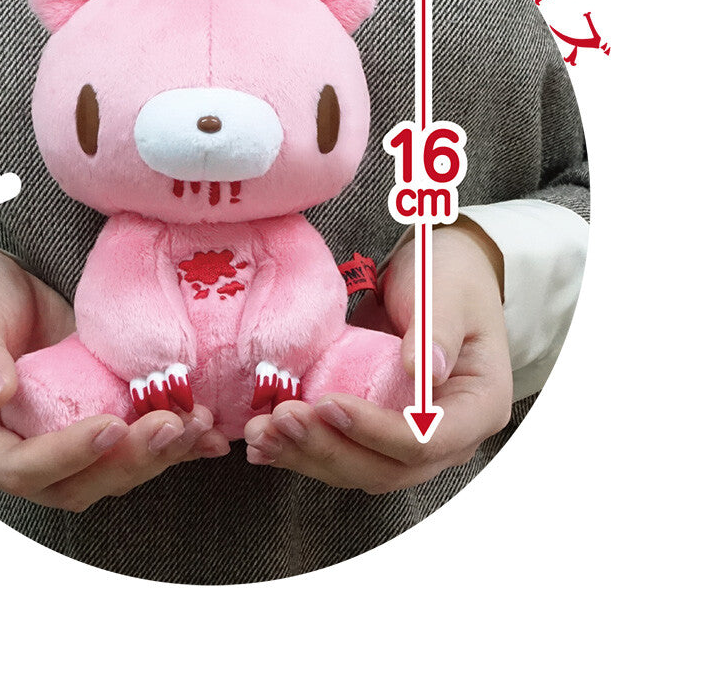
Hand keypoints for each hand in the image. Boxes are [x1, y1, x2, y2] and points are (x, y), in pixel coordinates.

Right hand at [0, 246, 228, 511]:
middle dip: (127, 460)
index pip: (20, 467)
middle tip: (171, 427)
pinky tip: (206, 434)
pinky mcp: (90, 416)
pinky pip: (129, 443)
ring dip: (156, 455)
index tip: (110, 426)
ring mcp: (57, 437)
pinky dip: (169, 443)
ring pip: (109, 470)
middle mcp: (17, 448)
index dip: (67, 455)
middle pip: (74, 482)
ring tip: (197, 425)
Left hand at [244, 218, 512, 492]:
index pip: (427, 441)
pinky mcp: (374, 430)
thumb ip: (438, 332)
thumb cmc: (449, 278)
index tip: (328, 403)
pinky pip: (339, 451)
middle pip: (387, 468)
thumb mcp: (447, 294)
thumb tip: (428, 373)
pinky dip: (300, 450)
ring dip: (306, 455)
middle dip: (330, 449)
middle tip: (283, 418)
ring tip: (261, 433)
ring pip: (357, 468)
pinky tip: (262, 442)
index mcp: (478, 407)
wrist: (436, 271)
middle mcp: (447, 437)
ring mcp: (409, 439)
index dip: (375, 432)